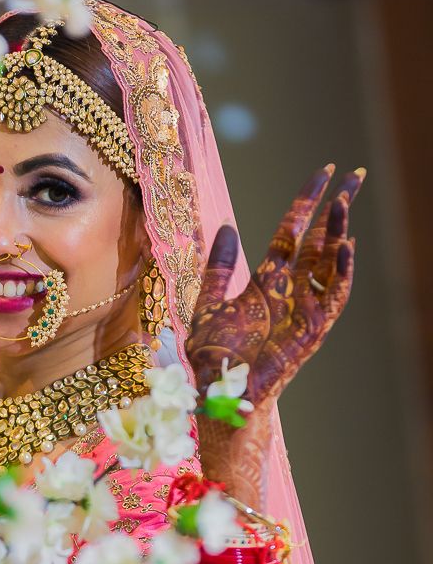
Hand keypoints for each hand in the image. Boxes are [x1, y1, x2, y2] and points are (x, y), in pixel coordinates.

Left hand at [186, 165, 361, 407]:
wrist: (222, 391)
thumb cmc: (215, 356)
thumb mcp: (209, 303)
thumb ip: (218, 266)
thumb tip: (227, 225)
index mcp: (268, 279)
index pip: (293, 230)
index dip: (307, 201)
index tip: (324, 173)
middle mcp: (291, 289)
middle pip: (320, 238)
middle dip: (336, 206)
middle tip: (354, 174)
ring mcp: (305, 307)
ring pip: (329, 260)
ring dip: (338, 231)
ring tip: (346, 201)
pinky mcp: (313, 328)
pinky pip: (333, 295)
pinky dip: (341, 270)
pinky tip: (346, 244)